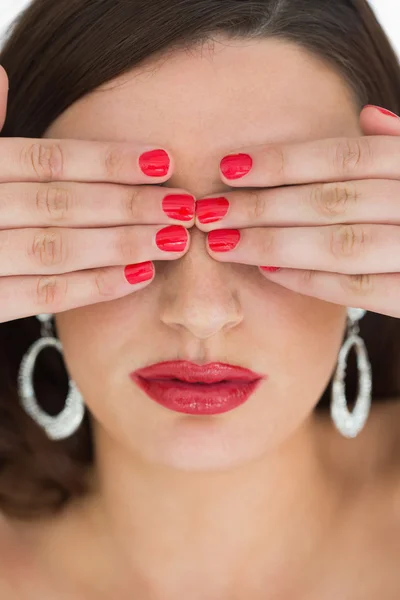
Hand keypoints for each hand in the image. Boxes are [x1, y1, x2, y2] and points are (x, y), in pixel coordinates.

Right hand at [0, 66, 193, 322]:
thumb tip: (1, 74)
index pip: (47, 160)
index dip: (108, 160)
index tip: (162, 161)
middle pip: (61, 204)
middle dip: (128, 205)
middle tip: (182, 206)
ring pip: (57, 249)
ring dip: (121, 245)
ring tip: (172, 240)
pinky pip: (44, 294)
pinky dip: (93, 287)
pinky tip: (138, 276)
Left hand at [195, 105, 399, 318]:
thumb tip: (368, 114)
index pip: (344, 157)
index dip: (283, 161)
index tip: (231, 168)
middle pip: (330, 200)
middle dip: (263, 205)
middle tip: (210, 210)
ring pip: (340, 243)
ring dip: (275, 242)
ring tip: (226, 242)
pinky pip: (361, 288)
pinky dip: (312, 280)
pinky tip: (270, 272)